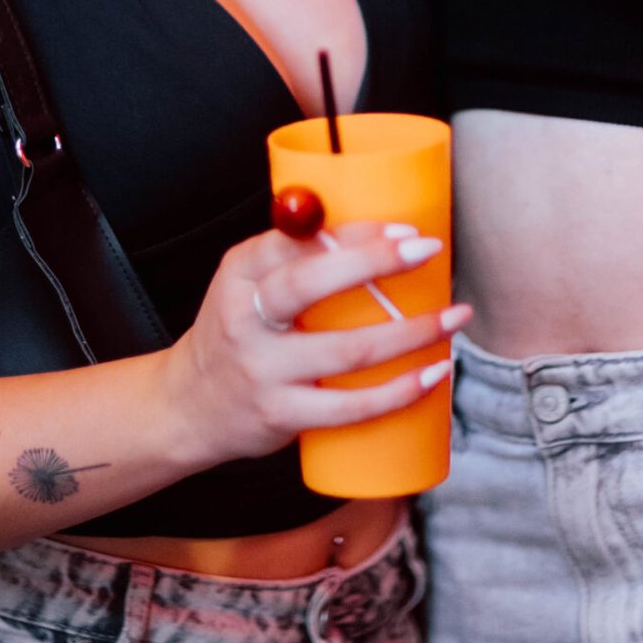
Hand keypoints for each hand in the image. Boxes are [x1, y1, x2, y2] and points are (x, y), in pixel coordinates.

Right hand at [158, 221, 470, 473]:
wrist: (189, 406)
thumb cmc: (238, 332)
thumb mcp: (248, 283)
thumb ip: (299, 255)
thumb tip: (380, 228)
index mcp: (240, 272)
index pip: (296, 239)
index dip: (353, 232)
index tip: (405, 228)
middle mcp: (245, 317)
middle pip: (311, 283)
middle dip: (377, 262)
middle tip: (430, 251)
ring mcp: (263, 369)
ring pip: (346, 350)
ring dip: (411, 333)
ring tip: (453, 316)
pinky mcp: (281, 414)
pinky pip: (350, 406)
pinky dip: (398, 392)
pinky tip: (432, 375)